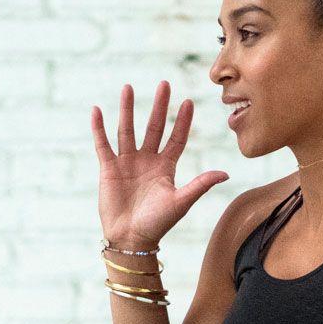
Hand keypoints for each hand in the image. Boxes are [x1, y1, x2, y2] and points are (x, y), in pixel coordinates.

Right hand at [91, 82, 228, 250]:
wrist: (131, 239)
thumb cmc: (158, 224)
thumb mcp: (181, 202)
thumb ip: (200, 185)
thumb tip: (226, 173)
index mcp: (166, 168)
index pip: (177, 139)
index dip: (183, 121)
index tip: (188, 102)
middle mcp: (147, 161)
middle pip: (154, 127)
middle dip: (159, 106)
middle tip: (164, 84)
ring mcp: (127, 162)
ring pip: (127, 129)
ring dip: (128, 109)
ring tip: (128, 87)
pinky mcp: (108, 168)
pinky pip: (103, 144)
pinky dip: (99, 128)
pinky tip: (96, 110)